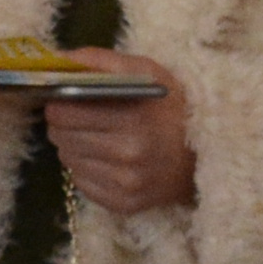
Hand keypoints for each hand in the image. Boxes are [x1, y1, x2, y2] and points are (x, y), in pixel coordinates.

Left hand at [44, 51, 195, 218]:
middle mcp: (127, 153)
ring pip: (68, 161)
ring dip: (75, 147)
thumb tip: (58, 59)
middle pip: (61, 137)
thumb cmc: (171, 106)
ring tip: (97, 137)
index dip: (59, 102)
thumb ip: (101, 60)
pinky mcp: (123, 204)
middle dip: (64, 124)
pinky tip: (106, 160)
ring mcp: (125, 183)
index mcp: (133, 117)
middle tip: (79, 118)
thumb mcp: (146, 71)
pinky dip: (87, 170)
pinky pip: (82, 183)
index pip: (64, 112)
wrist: (204, 155)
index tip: (66, 99)